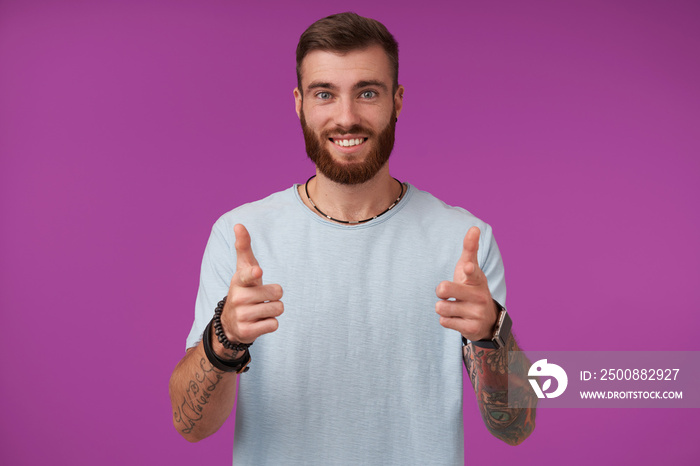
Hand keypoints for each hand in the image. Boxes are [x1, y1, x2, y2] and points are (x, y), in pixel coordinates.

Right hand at [219, 224, 283, 345]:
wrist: (231, 321)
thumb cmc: (244, 288)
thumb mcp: (243, 269)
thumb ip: (243, 247)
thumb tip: (238, 224)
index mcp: (239, 280)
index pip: (248, 274)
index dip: (254, 273)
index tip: (258, 271)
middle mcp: (238, 298)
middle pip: (277, 293)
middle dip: (274, 296)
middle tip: (261, 298)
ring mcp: (241, 316)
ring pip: (278, 309)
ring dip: (273, 310)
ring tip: (260, 310)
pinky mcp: (247, 332)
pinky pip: (274, 325)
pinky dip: (270, 324)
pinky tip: (259, 322)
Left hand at [435, 226, 497, 341]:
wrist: (486, 319)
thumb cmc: (472, 287)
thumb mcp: (471, 269)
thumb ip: (470, 249)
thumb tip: (474, 227)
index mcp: (477, 279)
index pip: (473, 272)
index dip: (468, 269)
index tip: (466, 267)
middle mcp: (479, 296)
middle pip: (444, 289)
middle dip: (440, 290)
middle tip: (447, 292)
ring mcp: (476, 313)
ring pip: (441, 307)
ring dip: (442, 307)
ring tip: (454, 306)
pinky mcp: (471, 329)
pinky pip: (444, 322)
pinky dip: (446, 320)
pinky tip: (457, 318)